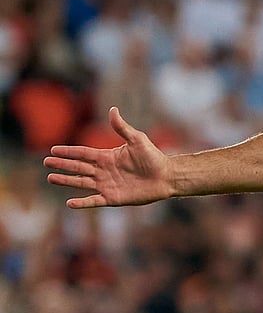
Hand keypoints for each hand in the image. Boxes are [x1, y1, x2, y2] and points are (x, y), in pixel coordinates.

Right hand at [44, 107, 172, 207]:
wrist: (166, 176)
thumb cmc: (154, 157)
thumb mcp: (137, 139)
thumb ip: (122, 127)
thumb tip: (112, 109)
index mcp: (107, 157)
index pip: (83, 153)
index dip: (69, 151)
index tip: (53, 149)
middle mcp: (104, 171)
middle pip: (78, 167)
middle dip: (62, 164)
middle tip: (46, 162)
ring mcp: (107, 185)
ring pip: (81, 182)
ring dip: (66, 181)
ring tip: (51, 178)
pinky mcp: (113, 198)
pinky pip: (94, 200)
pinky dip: (82, 203)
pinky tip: (70, 203)